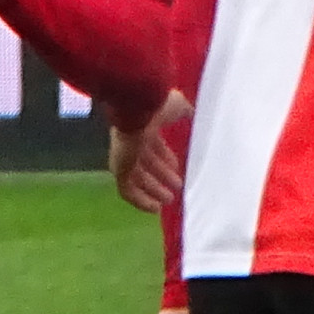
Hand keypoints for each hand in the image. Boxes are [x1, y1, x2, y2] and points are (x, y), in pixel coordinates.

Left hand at [111, 92, 185, 210]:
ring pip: (139, 178)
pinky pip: (128, 190)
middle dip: (161, 176)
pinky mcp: (119, 168)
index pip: (154, 146)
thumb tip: (194, 115)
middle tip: (176, 187)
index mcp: (145, 126)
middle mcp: (133, 142)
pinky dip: (140, 201)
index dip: (166, 159)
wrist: (138, 106)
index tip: (178, 170)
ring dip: (154, 190)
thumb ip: (185, 112)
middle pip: (147, 164)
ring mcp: (125, 156)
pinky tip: (155, 209)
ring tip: (169, 201)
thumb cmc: (159, 103)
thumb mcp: (179, 106)